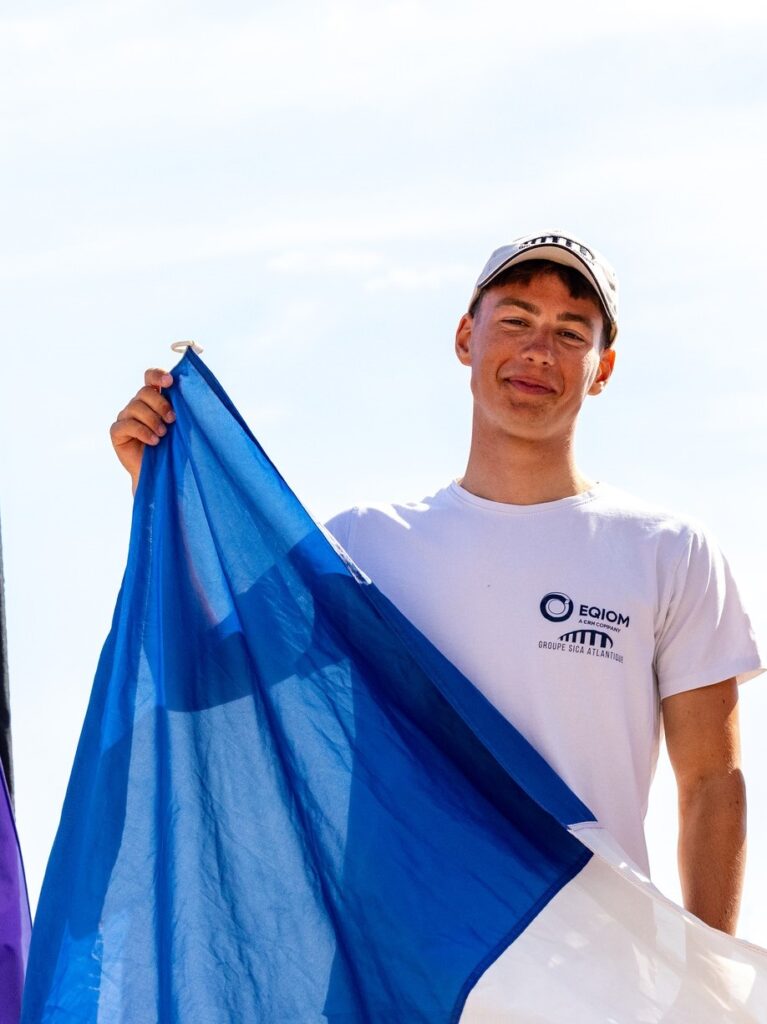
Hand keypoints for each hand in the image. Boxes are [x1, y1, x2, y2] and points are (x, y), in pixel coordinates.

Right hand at [110, 368, 175, 492]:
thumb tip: (198, 393)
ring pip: (136, 407)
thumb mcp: (182, 427)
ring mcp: (126, 417)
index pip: (150, 377)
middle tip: (173, 419)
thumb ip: (184, 409)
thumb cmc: (176, 448)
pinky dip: (143, 431)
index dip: (158, 375)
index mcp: (154, 399)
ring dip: (153, 420)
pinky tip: (154, 442)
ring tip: (163, 434)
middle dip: (161, 404)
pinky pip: (127, 424)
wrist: (163, 475)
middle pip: (145, 392)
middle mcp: (138, 405)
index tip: (170, 382)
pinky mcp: (117, 431)